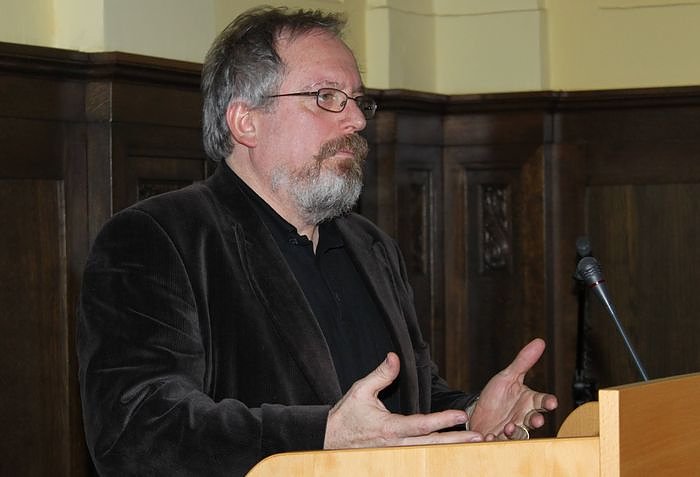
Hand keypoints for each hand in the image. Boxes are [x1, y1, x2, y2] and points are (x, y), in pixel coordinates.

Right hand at [324, 353, 483, 448]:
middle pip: (432, 445)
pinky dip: (436, 458)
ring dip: (450, 450)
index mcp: (389, 428)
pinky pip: (419, 461)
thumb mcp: (360, 390)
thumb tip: (394, 356)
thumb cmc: (345, 416)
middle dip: (456, 441)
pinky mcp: (394, 462)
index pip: (422, 425)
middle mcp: (395, 446)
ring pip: (428, 455)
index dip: (443, 420)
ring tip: (471, 447)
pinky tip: (450, 455)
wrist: (328, 440)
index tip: (461, 415)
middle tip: (478, 437)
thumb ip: (381, 374)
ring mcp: (396, 457)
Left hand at [467, 338, 557, 439]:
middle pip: (534, 420)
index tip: (552, 402)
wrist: (477, 410)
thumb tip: (540, 342)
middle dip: (536, 420)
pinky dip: (495, 440)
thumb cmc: (497, 395)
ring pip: (519, 435)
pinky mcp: (498, 439)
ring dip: (515, 432)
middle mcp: (523, 417)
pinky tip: (489, 436)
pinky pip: (499, 442)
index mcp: (528, 401)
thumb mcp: (508, 376)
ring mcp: (512, 430)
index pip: (543, 401)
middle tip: (535, 419)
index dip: (548, 402)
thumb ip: (523, 362)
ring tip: (508, 427)